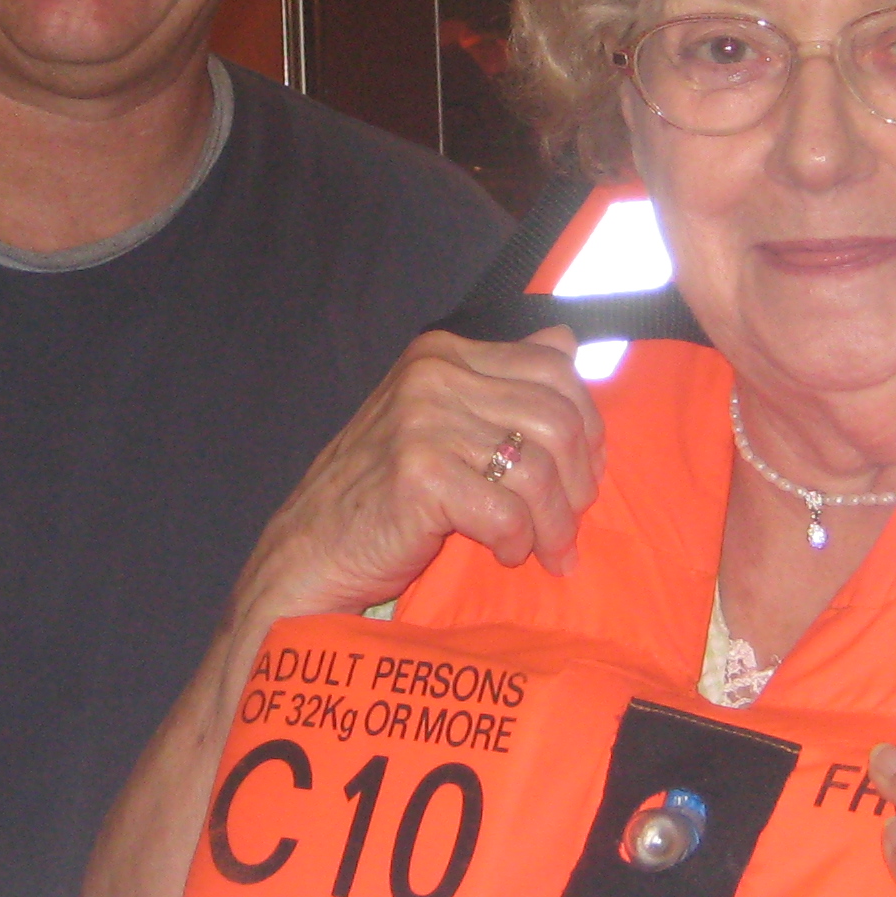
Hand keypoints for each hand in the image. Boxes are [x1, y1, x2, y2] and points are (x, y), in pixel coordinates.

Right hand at [234, 326, 606, 623]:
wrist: (308, 551)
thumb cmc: (379, 493)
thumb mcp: (438, 419)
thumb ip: (499, 379)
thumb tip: (566, 342)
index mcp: (442, 353)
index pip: (554, 370)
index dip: (587, 426)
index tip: (583, 474)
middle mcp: (433, 375)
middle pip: (556, 420)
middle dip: (577, 483)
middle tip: (569, 526)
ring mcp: (423, 422)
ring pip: (537, 470)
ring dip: (553, 524)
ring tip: (543, 550)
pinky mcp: (419, 476)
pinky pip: (507, 513)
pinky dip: (518, 542)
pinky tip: (504, 555)